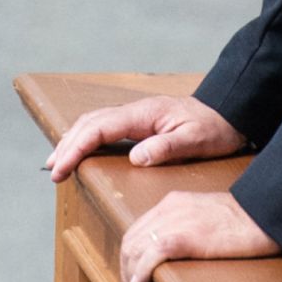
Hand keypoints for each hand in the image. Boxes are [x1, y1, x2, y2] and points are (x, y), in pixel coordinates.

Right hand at [45, 95, 245, 181]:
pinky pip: (105, 126)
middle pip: (89, 122)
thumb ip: (166, 148)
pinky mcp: (140, 121)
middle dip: (66, 145)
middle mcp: (136, 110)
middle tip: (51, 171)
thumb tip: (135, 156)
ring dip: (73, 140)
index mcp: (144, 114)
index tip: (60, 169)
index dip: (76, 149)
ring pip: (94, 121)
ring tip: (57, 162)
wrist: (230, 113)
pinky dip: (87, 137)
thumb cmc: (215, 129)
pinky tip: (82, 150)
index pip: (99, 128)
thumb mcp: (195, 142)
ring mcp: (137, 114)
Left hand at [120, 191, 279, 281]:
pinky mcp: (184, 238)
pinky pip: (150, 258)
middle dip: (127, 271)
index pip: (138, 230)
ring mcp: (175, 222)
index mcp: (173, 202)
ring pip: (135, 251)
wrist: (264, 214)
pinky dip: (141, 275)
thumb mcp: (207, 215)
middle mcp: (169, 209)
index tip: (136, 279)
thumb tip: (176, 254)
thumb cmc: (244, 220)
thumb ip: (188, 226)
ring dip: (134, 278)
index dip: (131, 258)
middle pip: (130, 241)